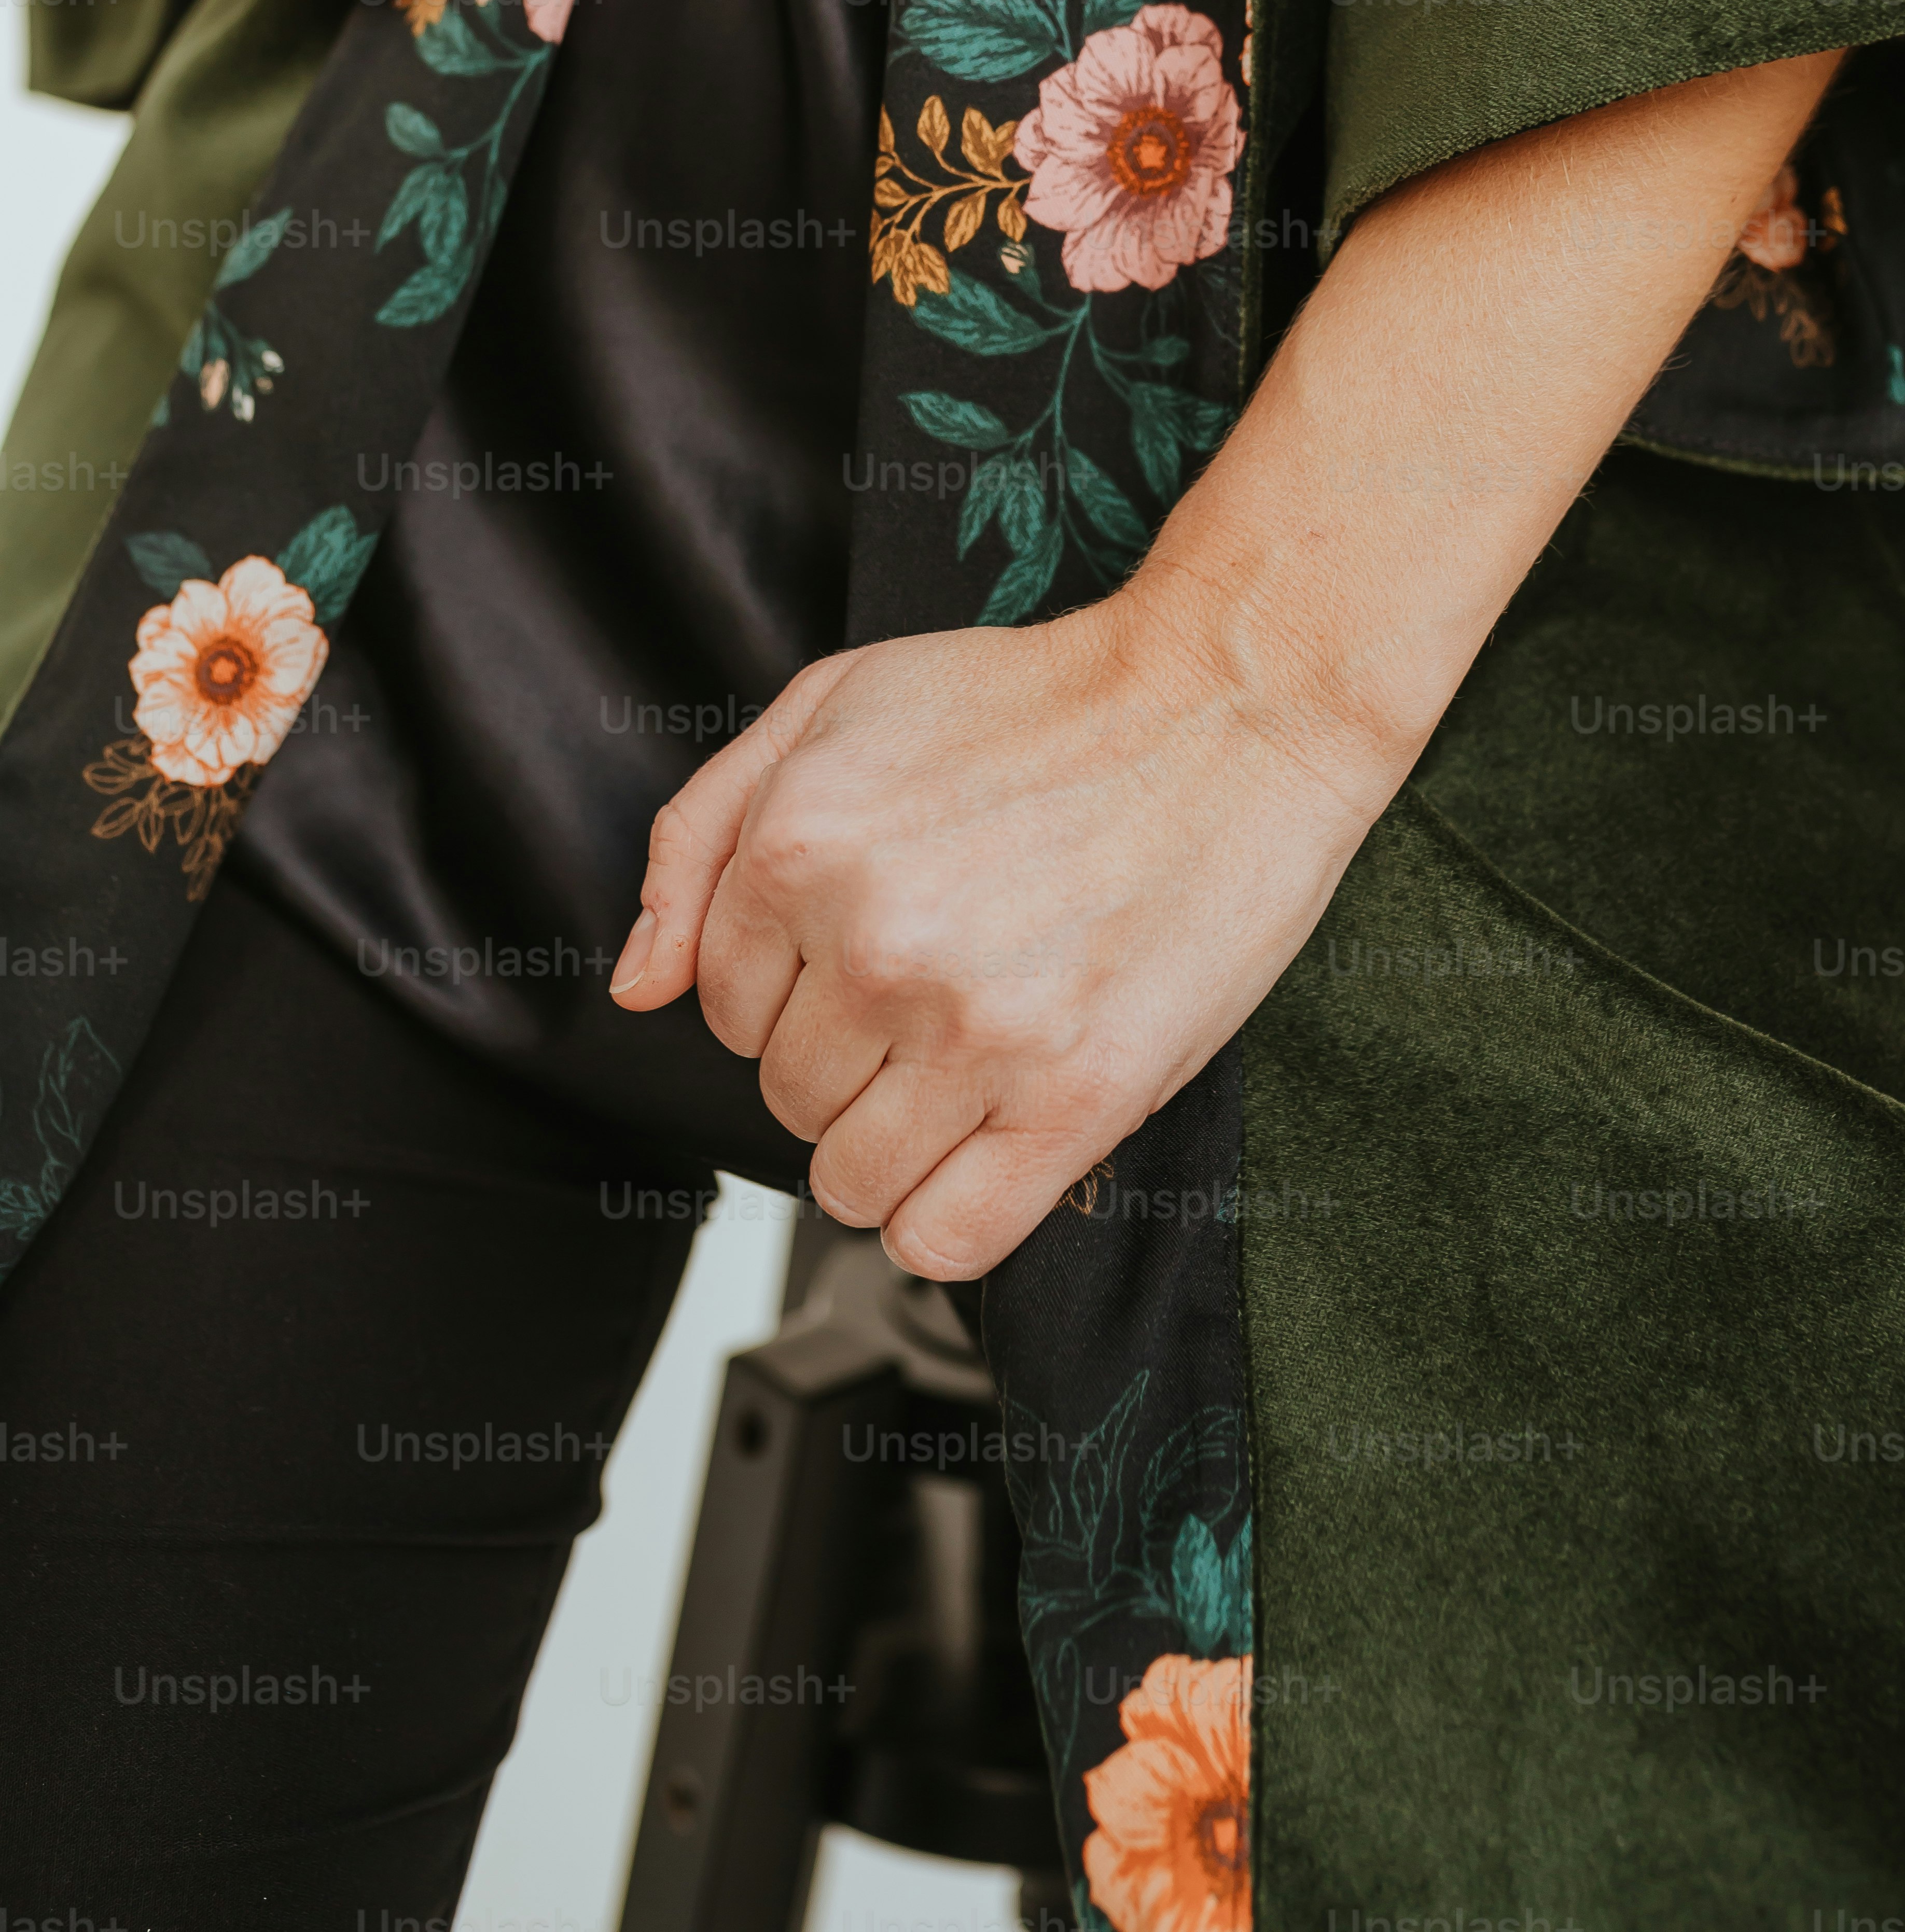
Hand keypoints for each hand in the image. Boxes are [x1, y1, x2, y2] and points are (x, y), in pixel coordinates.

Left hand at [606, 580, 1392, 1278]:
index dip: (796, 987)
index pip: (727, 1011)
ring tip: (970, 1058)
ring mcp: (972, 1032)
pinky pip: (944, 1239)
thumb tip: (639, 980)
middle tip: (939, 987)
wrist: (1227, 703)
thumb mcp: (833, 705)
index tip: (871, 948)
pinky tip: (988, 1145)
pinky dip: (945, 1217)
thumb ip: (702, 833)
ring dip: (896, 1142)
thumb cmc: (1041, 702)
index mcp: (798, 846)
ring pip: (852, 1181)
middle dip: (848, 1059)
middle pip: (788, 1100)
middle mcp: (872, 944)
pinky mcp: (1072, 1099)